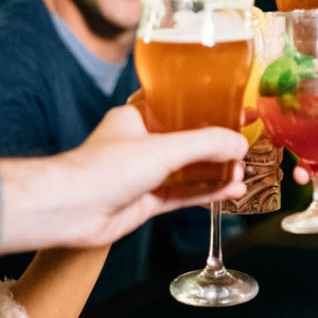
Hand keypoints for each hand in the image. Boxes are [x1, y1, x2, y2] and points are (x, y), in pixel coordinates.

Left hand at [0, 105, 247, 249]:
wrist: (71, 209)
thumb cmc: (103, 169)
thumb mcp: (163, 148)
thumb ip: (204, 145)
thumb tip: (239, 144)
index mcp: (137, 117)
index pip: (180, 108)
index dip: (209, 110)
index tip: (236, 112)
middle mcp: (140, 144)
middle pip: (188, 142)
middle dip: (218, 147)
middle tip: (246, 147)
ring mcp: (143, 174)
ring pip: (188, 171)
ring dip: (216, 172)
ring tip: (244, 173)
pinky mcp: (145, 201)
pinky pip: (182, 194)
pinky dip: (206, 193)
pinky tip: (229, 192)